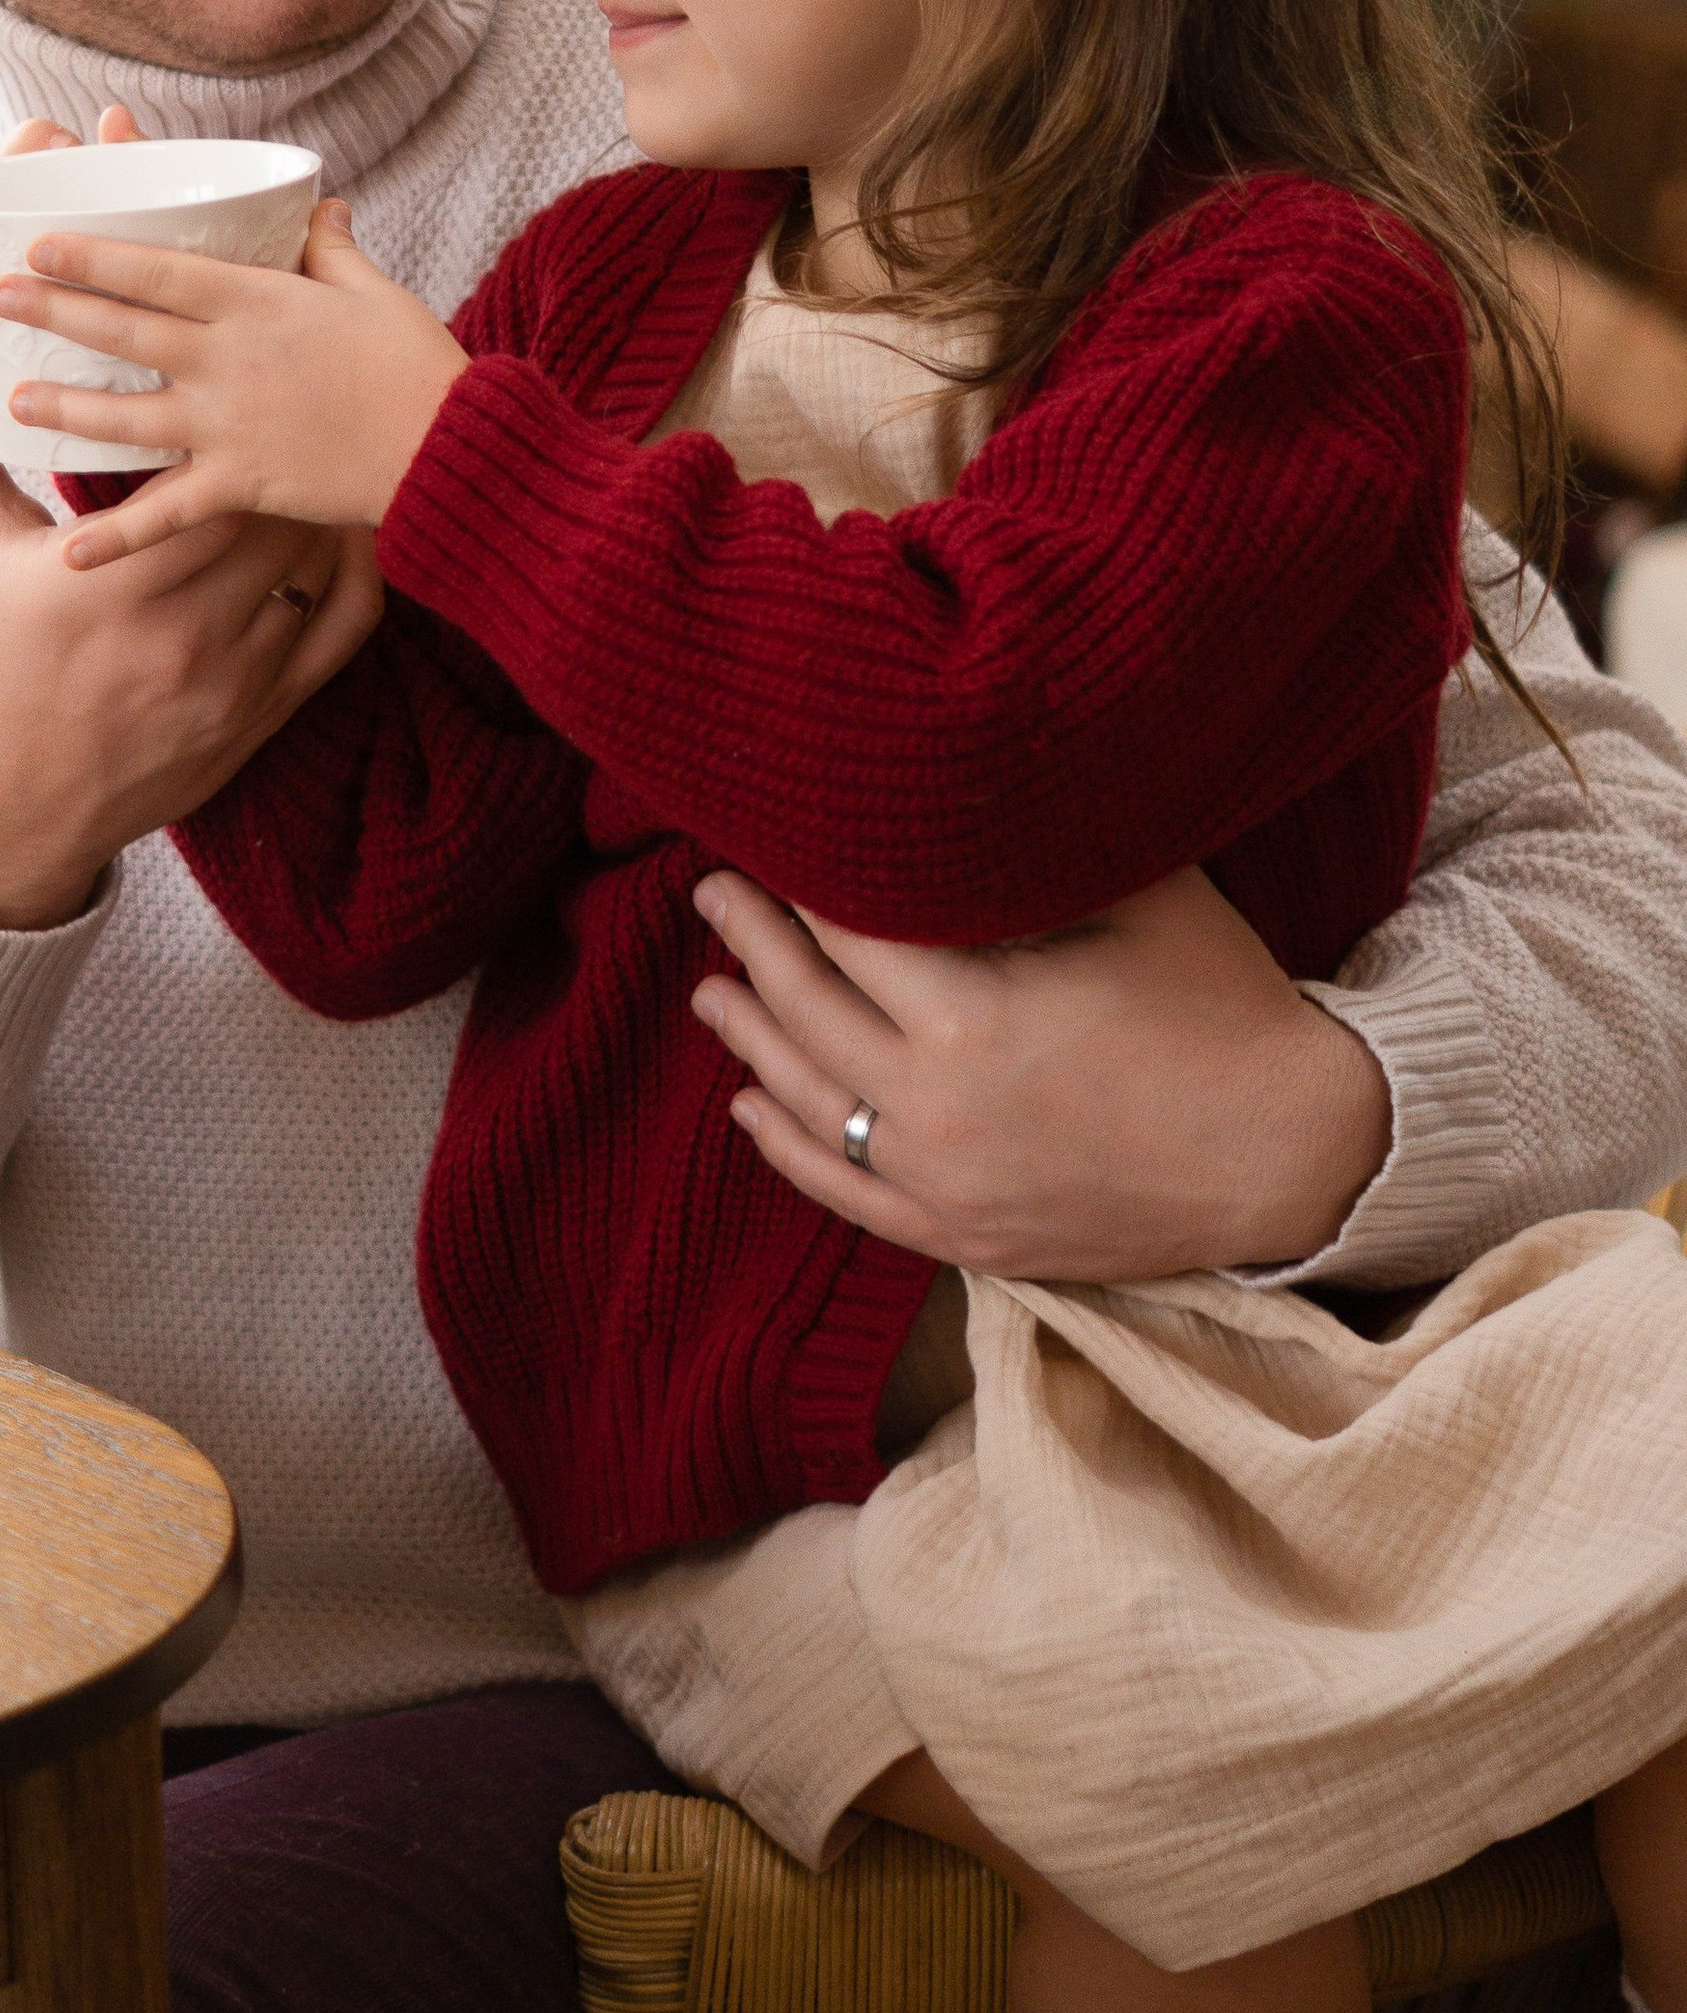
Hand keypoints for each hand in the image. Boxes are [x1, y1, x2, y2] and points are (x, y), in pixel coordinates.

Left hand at [0, 200, 467, 561]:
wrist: (448, 448)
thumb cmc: (416, 362)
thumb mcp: (371, 290)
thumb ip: (330, 248)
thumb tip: (319, 205)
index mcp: (255, 301)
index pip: (156, 270)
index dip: (92, 255)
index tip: (38, 243)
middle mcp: (226, 359)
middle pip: (123, 330)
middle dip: (54, 311)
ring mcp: (227, 425)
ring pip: (125, 416)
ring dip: (65, 409)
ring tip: (14, 401)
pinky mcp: (239, 485)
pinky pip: (165, 515)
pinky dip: (116, 537)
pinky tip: (68, 553)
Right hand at [0, 237, 382, 931]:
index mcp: (101, 584)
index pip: (207, 465)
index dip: (235, 396)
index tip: (243, 337)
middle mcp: (179, 638)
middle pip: (275, 506)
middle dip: (284, 439)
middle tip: (301, 367)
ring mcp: (228, 687)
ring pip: (315, 563)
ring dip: (320, 499)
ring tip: (328, 430)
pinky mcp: (257, 726)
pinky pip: (340, 636)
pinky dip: (351, 573)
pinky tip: (347, 527)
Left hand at [689, 863, 1393, 1281]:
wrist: (1299, 1154)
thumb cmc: (1221, 1004)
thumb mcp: (1135, 896)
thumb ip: (1033, 849)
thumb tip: (959, 775)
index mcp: (971, 1017)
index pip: (842, 933)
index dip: (799, 881)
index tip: (771, 834)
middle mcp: (936, 1109)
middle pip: (804, 1012)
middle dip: (749, 943)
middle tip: (713, 888)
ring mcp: (945, 1185)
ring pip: (809, 1106)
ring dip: (751, 1040)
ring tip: (712, 989)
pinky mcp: (967, 1237)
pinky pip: (847, 1193)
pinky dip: (789, 1147)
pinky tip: (753, 1108)